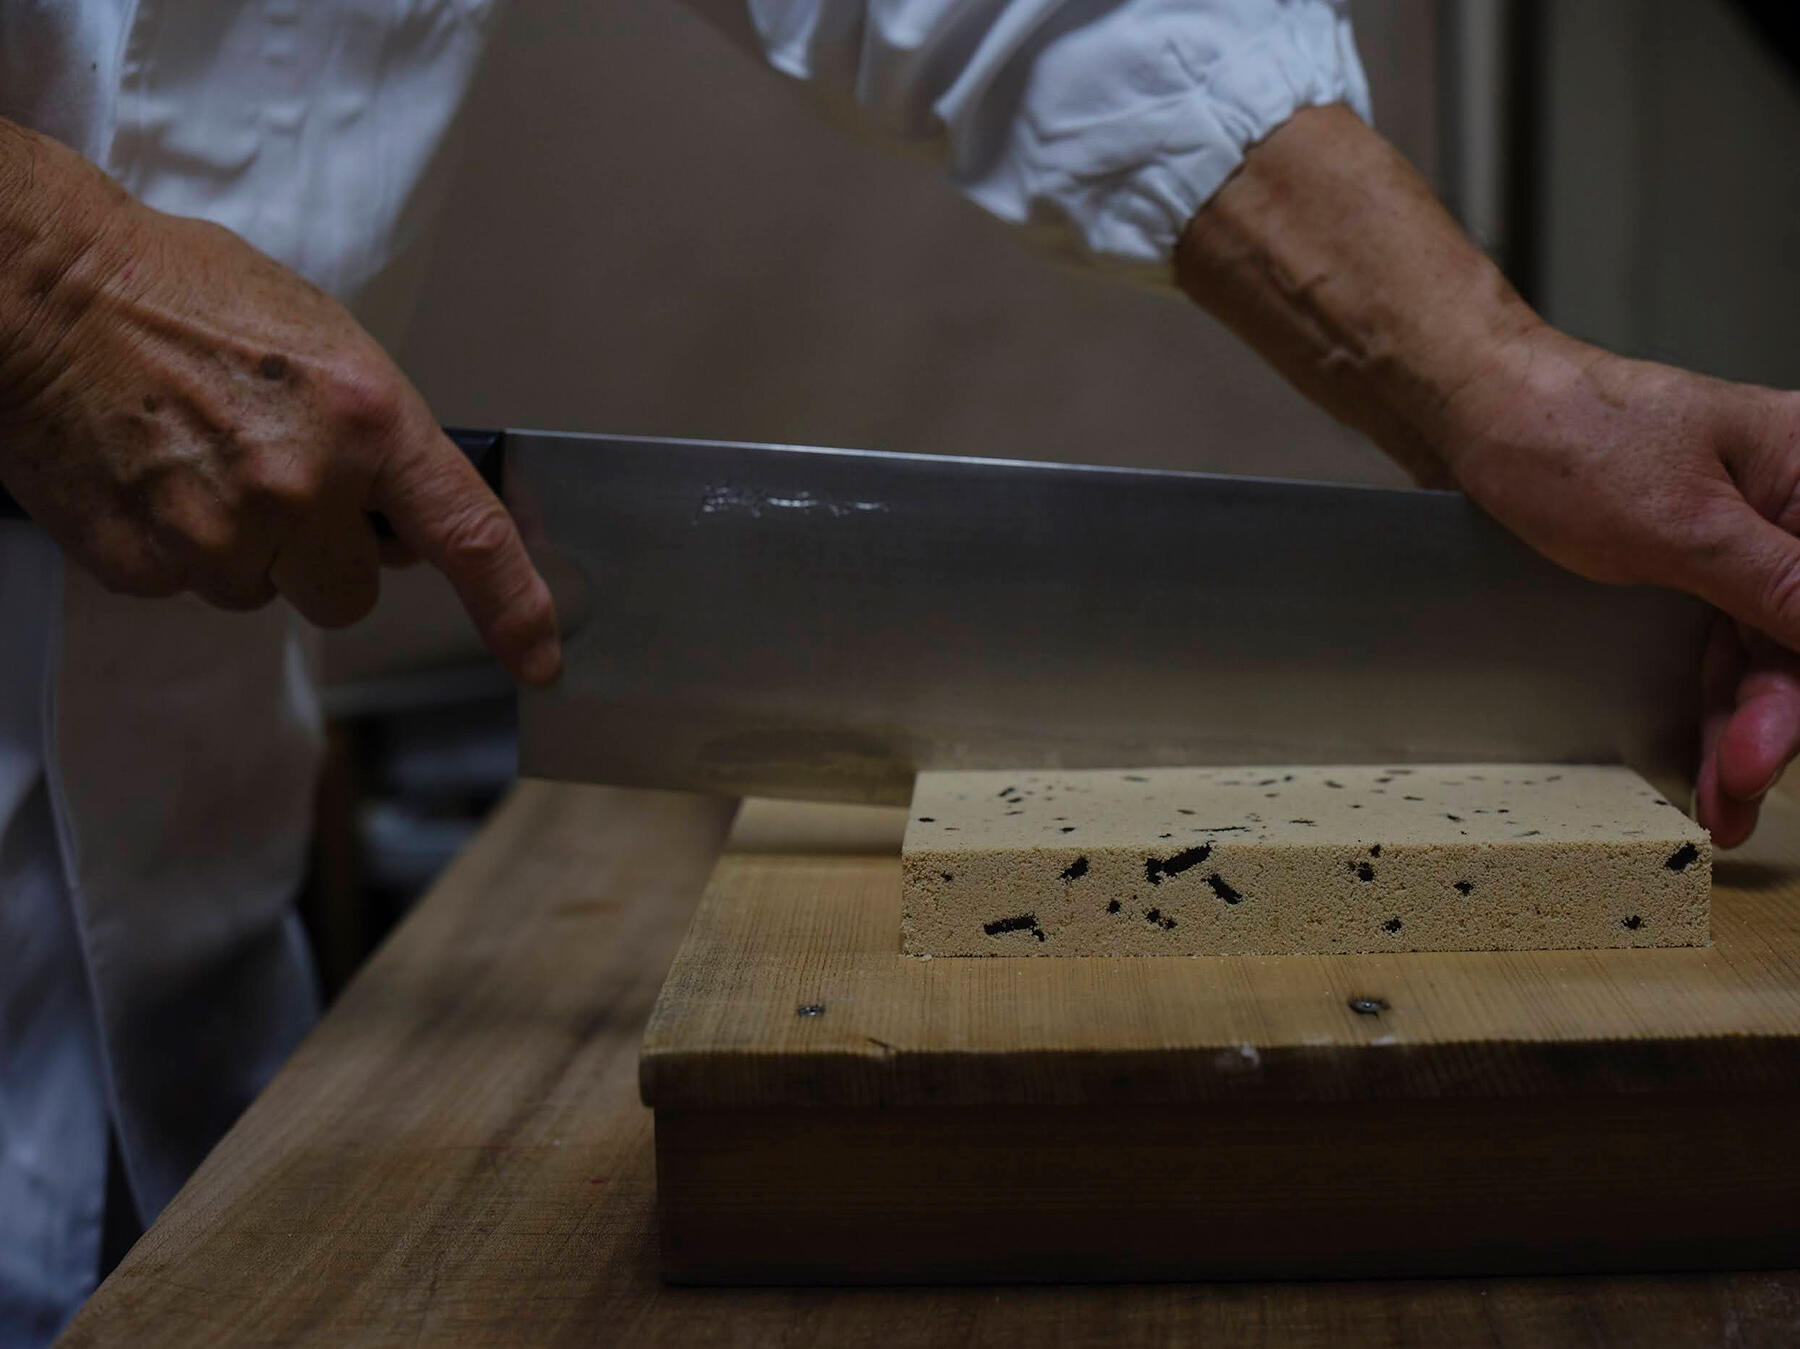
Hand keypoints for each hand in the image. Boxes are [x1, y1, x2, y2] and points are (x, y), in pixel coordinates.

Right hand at [0, 123, 559, 684]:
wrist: (40, 291)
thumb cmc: (182, 297)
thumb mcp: (325, 344)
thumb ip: (378, 441)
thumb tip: (406, 521)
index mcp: (368, 419)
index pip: (470, 536)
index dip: (514, 608)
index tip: (540, 657)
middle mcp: (303, 487)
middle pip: (353, 594)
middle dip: (325, 554)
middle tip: (274, 479)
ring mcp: (219, 535)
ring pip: (266, 593)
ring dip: (246, 549)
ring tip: (196, 459)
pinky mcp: (144, 565)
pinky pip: (189, 588)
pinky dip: (175, 547)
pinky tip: (152, 476)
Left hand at [1441, 329, 1799, 843]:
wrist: (1472, 411)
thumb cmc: (1565, 435)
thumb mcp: (1681, 522)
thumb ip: (1777, 583)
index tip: (1777, 749)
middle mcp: (1781, 506)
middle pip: (1796, 637)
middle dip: (1775, 721)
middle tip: (1743, 789)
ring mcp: (1730, 541)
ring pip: (1757, 652)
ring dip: (1742, 729)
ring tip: (1725, 804)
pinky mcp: (1680, 566)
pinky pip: (1711, 645)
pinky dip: (1708, 702)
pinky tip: (1706, 761)